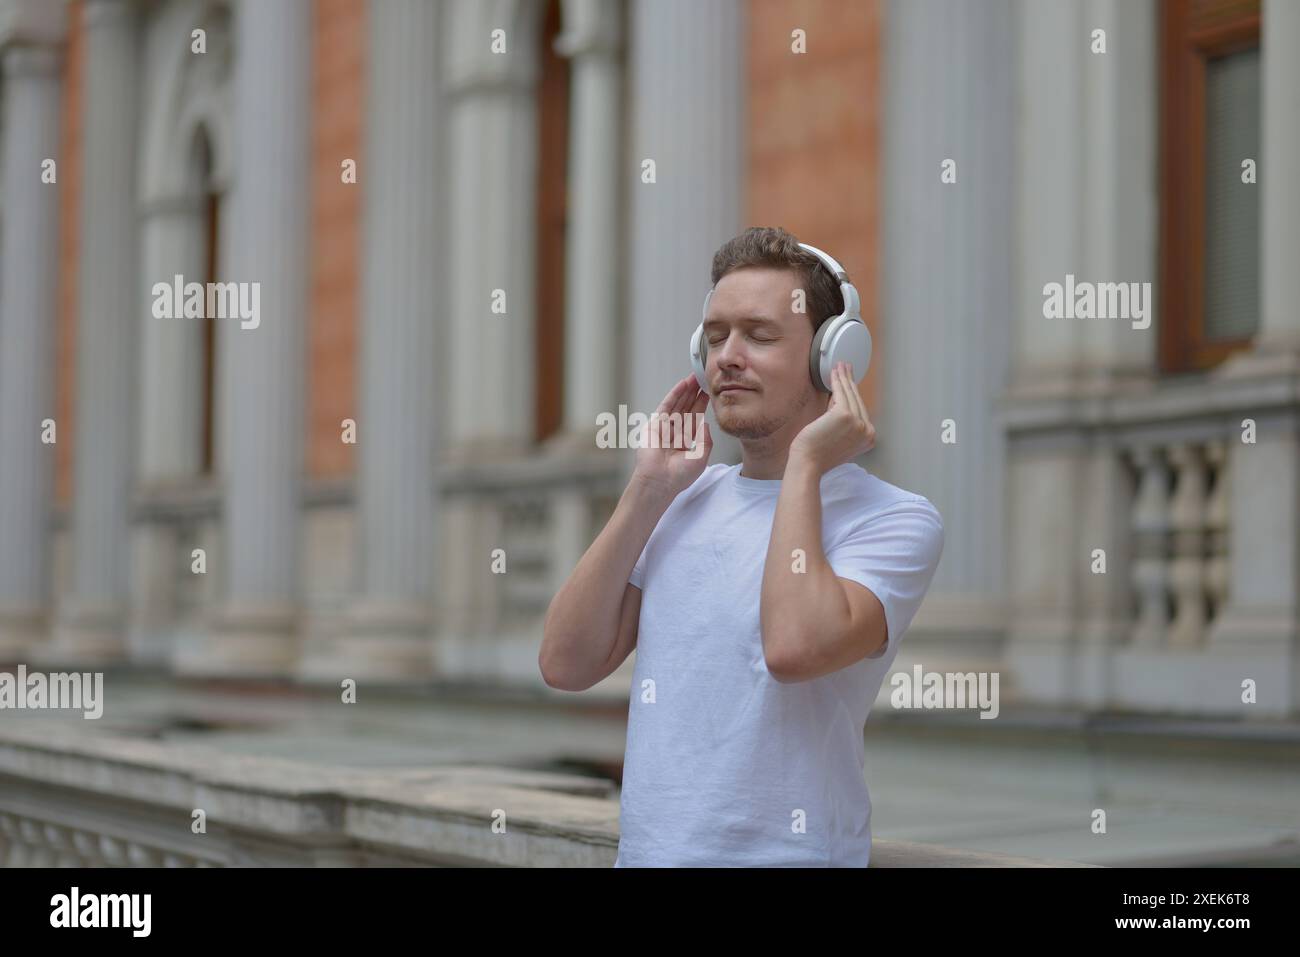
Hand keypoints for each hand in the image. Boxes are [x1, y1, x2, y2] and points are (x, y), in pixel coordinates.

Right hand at [631, 375, 712, 497]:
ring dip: (686, 390)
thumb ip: (705, 439)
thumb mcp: (701, 457)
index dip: (702, 404)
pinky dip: (674, 394)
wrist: (660, 482)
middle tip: (703, 377)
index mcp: (685, 440)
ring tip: (695, 376)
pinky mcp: (655, 424)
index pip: (695, 417)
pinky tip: (682, 384)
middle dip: (695, 393)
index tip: (710, 391)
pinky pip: (666, 406)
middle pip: (686, 407)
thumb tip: (704, 423)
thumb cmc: (679, 476)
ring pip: (677, 404)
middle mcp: (675, 432)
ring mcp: (664, 427)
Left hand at [789, 361, 875, 474]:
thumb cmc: (817, 454)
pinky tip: (834, 372)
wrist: (808, 464)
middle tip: (846, 368)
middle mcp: (867, 431)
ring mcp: (858, 423)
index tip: (850, 382)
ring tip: (840, 366)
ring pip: (850, 395)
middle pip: (857, 400)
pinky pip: (841, 393)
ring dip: (844, 378)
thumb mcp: (839, 438)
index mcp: (868, 438)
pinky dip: (837, 381)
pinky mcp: (845, 415)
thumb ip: (844, 422)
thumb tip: (837, 399)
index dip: (854, 394)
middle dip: (850, 382)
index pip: (861, 410)